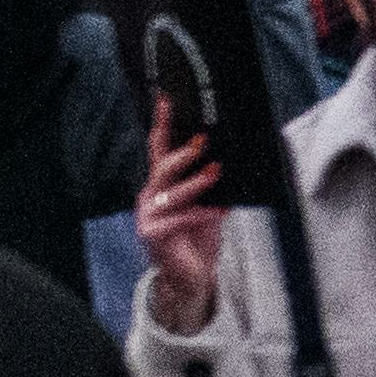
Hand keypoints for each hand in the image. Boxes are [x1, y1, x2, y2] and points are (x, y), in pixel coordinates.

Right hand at [131, 112, 233, 314]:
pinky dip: (201, 214)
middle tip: (204, 141)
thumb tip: (228, 156)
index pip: (159, 148)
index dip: (162, 123)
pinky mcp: (152, 235)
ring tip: (217, 172)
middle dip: (184, 153)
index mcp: (161, 183)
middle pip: (162, 167)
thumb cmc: (198, 237)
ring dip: (196, 182)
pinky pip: (178, 219)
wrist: (191, 277)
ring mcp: (148, 215)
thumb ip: (210, 183)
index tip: (167, 99)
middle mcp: (150, 196)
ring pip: (171, 192)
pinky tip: (218, 212)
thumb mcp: (208, 203)